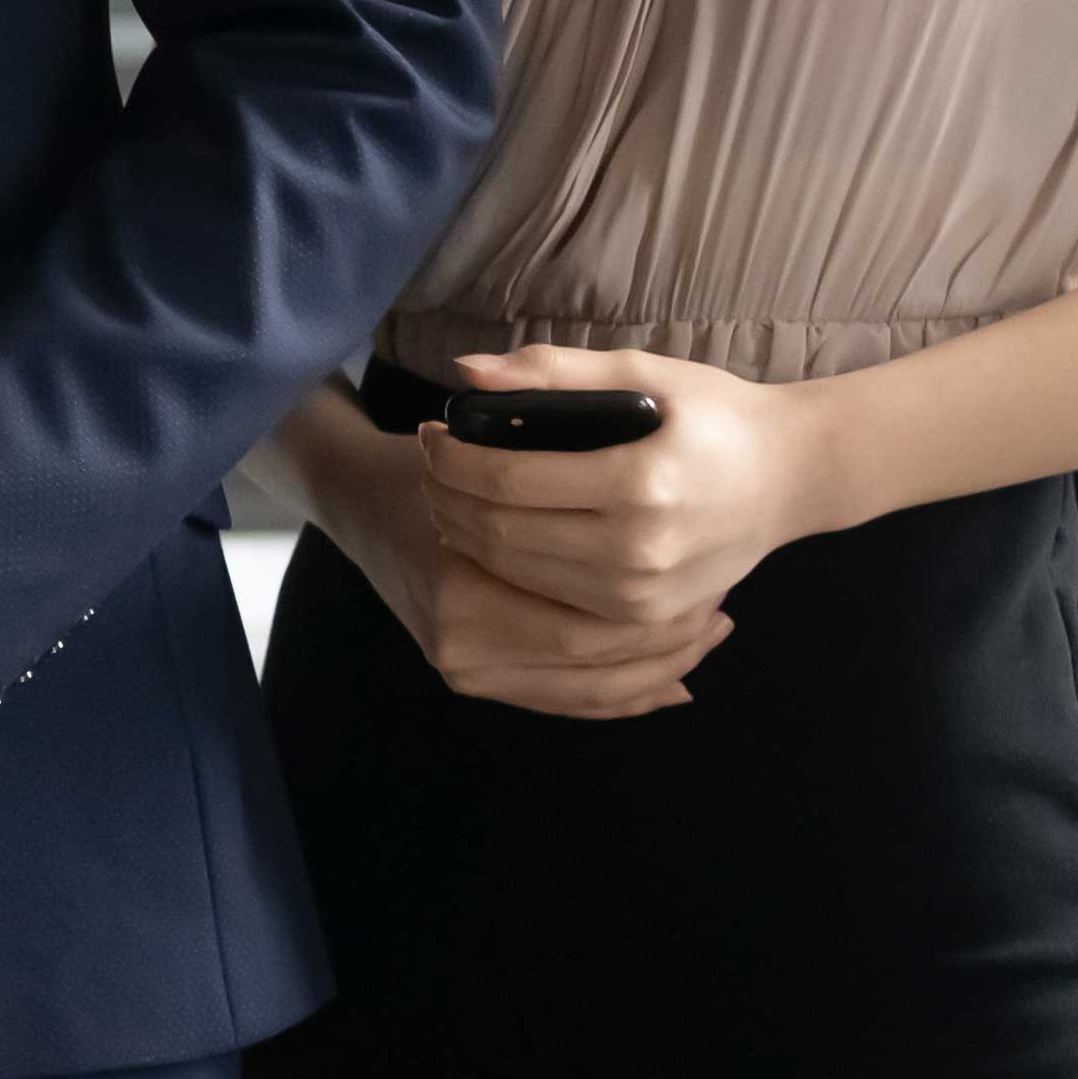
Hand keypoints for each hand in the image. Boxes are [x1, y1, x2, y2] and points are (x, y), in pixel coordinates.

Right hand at [290, 402, 735, 720]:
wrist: (355, 499)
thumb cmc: (423, 459)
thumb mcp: (497, 412)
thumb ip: (539, 379)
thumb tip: (583, 376)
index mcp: (464, 580)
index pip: (588, 606)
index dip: (655, 597)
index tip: (708, 561)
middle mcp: (458, 634)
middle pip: (595, 652)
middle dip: (668, 639)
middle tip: (721, 605)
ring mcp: (462, 662)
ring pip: (588, 686)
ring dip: (657, 668)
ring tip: (711, 631)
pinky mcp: (471, 676)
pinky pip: (566, 702)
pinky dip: (624, 694)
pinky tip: (676, 677)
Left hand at [414, 345, 842, 647]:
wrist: (792, 478)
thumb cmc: (717, 415)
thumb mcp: (644, 371)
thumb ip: (554, 371)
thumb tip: (466, 372)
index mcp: (640, 483)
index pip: (509, 479)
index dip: (451, 458)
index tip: (430, 433)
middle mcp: (640, 549)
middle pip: (501, 533)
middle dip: (446, 498)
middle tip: (428, 464)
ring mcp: (642, 594)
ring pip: (517, 573)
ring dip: (466, 534)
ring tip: (450, 494)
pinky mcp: (645, 617)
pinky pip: (552, 600)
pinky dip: (508, 568)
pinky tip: (491, 533)